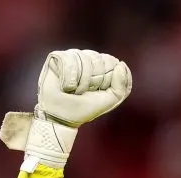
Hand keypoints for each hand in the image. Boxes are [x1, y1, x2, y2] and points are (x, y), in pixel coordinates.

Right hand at [0, 49, 131, 169]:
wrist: (60, 116)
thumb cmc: (84, 109)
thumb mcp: (111, 100)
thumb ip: (122, 85)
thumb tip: (121, 64)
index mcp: (101, 68)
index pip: (112, 62)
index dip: (108, 79)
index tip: (99, 91)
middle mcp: (87, 60)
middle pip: (100, 59)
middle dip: (95, 80)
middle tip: (85, 92)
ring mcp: (72, 57)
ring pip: (85, 58)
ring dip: (82, 81)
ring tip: (74, 90)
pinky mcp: (57, 57)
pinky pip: (69, 59)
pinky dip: (69, 76)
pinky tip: (65, 85)